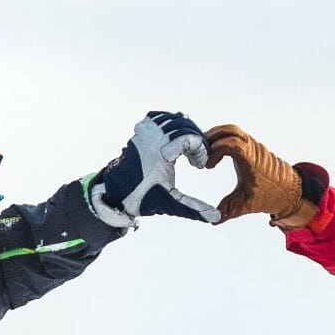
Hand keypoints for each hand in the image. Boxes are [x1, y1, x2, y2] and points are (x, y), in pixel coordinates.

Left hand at [89, 112, 218, 227]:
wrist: (117, 192)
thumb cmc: (143, 198)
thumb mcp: (171, 203)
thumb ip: (194, 209)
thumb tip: (216, 217)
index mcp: (161, 152)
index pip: (190, 138)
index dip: (201, 150)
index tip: (199, 166)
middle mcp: (152, 137)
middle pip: (185, 126)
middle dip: (196, 140)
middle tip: (197, 159)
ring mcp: (145, 131)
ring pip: (173, 120)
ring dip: (186, 132)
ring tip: (188, 150)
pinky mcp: (140, 130)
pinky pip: (159, 117)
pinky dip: (170, 124)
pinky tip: (174, 139)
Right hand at [202, 125, 319, 228]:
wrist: (289, 191)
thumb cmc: (269, 196)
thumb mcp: (246, 205)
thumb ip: (228, 211)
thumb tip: (212, 220)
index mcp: (250, 161)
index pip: (231, 144)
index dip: (215, 151)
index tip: (208, 166)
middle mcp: (252, 149)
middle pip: (230, 130)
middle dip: (213, 136)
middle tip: (200, 150)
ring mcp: (253, 146)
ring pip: (233, 130)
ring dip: (217, 137)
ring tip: (205, 151)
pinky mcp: (252, 147)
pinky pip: (236, 136)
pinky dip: (223, 139)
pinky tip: (215, 154)